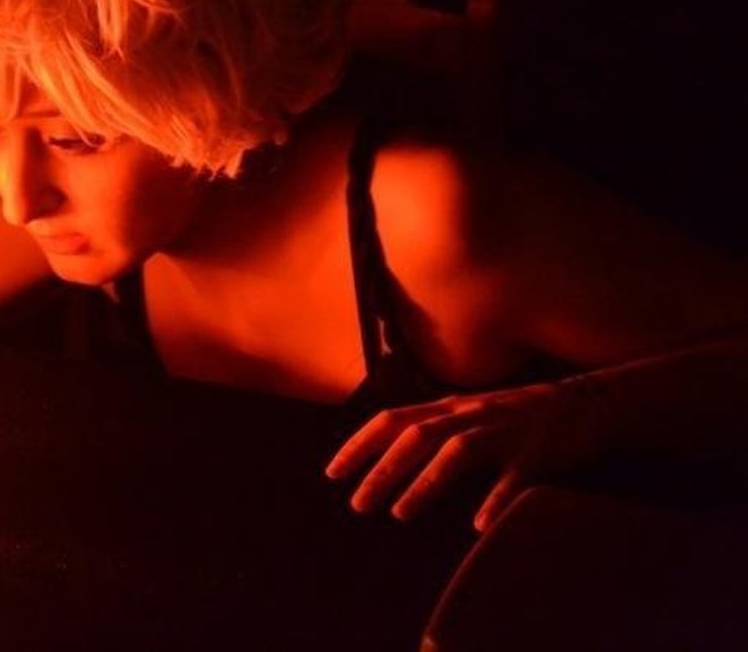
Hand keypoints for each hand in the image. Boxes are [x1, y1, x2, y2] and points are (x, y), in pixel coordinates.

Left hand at [325, 381, 598, 531]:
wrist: (595, 402)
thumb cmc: (524, 416)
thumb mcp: (473, 413)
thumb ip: (436, 427)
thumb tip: (393, 453)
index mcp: (452, 407)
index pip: (393, 420)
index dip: (360, 444)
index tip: (332, 474)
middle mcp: (472, 413)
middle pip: (416, 435)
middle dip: (382, 469)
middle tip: (357, 505)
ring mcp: (506, 430)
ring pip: (456, 450)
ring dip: (424, 482)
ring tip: (399, 513)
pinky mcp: (540, 451)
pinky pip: (516, 477)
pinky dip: (496, 499)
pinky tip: (478, 526)